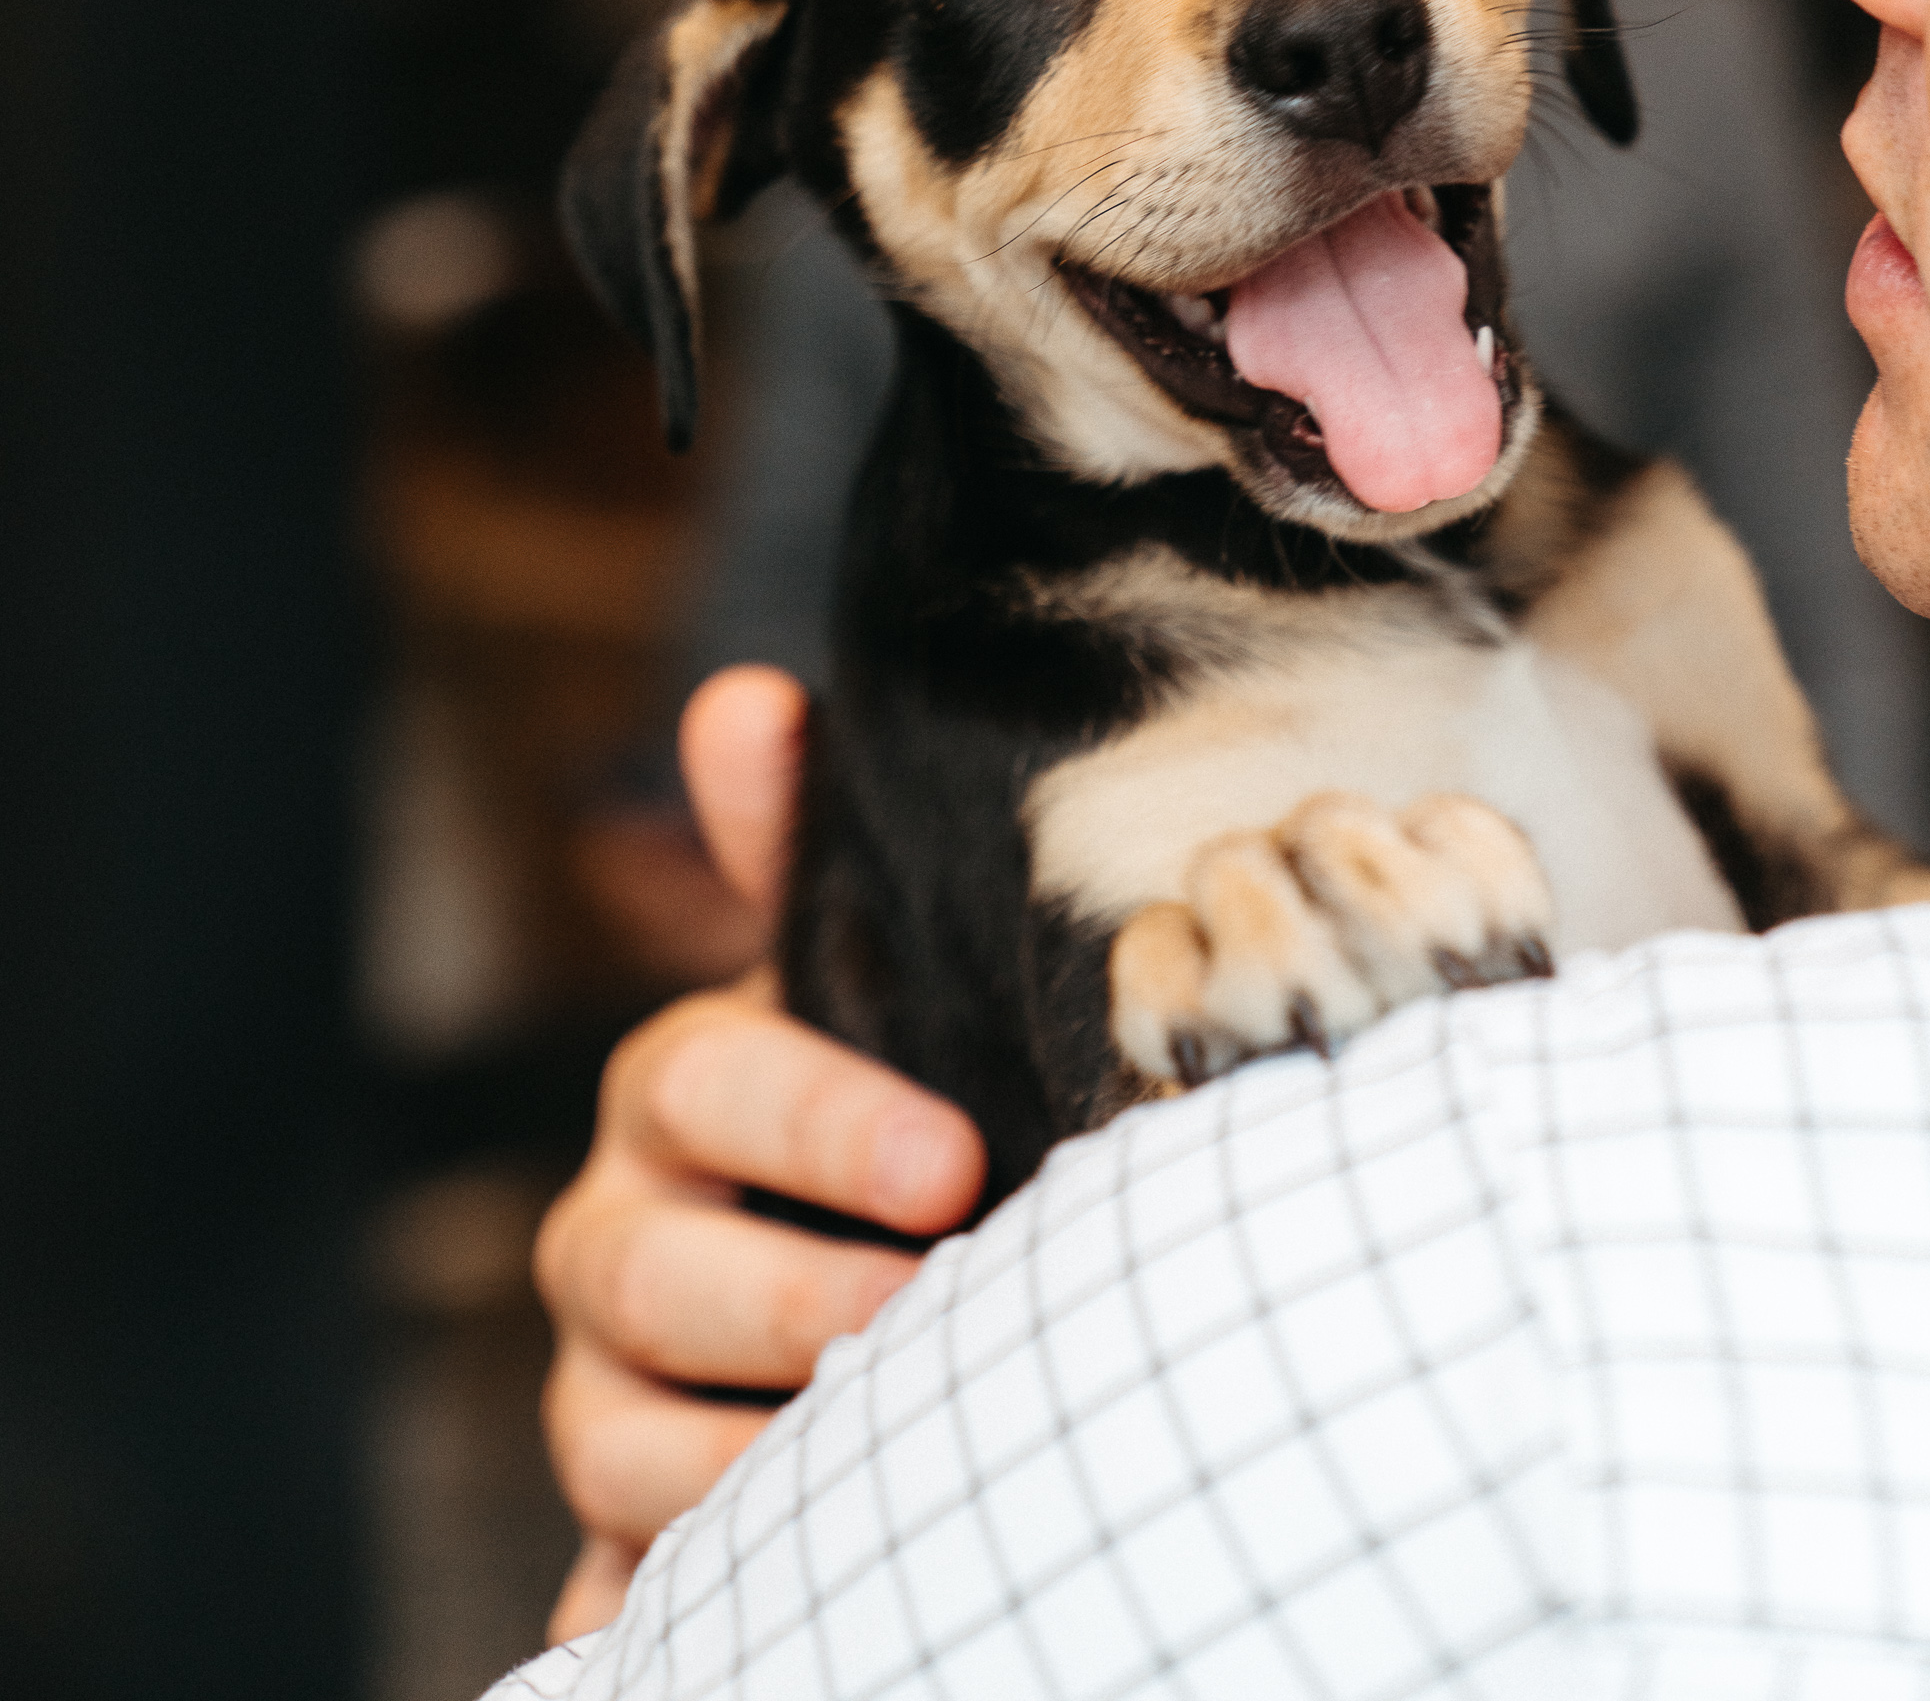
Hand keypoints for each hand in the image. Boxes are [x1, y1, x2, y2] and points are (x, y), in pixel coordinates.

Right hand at [536, 667, 986, 1642]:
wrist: (848, 1253)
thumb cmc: (860, 1099)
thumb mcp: (840, 979)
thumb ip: (794, 851)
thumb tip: (741, 700)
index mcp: (673, 1094)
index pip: (699, 1084)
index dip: (815, 1122)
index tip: (949, 1161)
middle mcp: (614, 1240)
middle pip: (642, 1275)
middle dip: (782, 1298)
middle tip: (917, 1312)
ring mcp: (607, 1392)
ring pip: (615, 1437)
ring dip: (733, 1460)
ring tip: (869, 1456)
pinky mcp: (624, 1525)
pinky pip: (603, 1587)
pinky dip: (638, 1612)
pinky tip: (695, 1627)